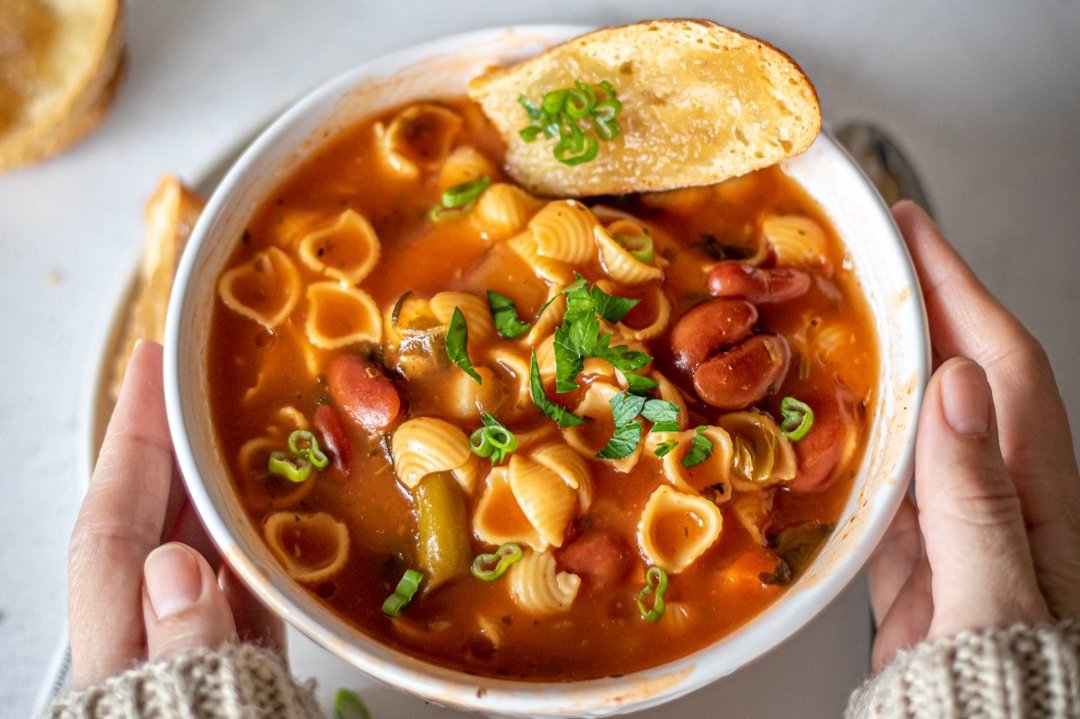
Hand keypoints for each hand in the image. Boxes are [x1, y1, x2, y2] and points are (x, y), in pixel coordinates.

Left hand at [68, 341, 282, 688]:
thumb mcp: (193, 701)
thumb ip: (185, 640)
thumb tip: (182, 570)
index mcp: (122, 648)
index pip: (115, 521)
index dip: (133, 436)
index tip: (148, 367)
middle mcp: (151, 638)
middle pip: (148, 520)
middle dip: (164, 441)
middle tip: (188, 375)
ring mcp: (197, 649)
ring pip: (197, 546)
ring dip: (213, 481)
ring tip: (240, 423)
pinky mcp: (238, 667)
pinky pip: (243, 586)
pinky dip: (256, 540)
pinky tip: (283, 511)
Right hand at [868, 201, 1079, 670]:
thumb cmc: (1009, 688)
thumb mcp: (996, 595)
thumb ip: (975, 499)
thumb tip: (955, 389)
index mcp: (1037, 496)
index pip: (998, 363)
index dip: (957, 288)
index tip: (915, 231)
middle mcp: (999, 498)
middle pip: (957, 377)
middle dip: (919, 308)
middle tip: (867, 258)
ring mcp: (956, 528)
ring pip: (915, 422)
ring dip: (880, 365)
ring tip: (834, 320)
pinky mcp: (919, 563)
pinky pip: (882, 483)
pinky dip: (853, 443)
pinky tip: (821, 426)